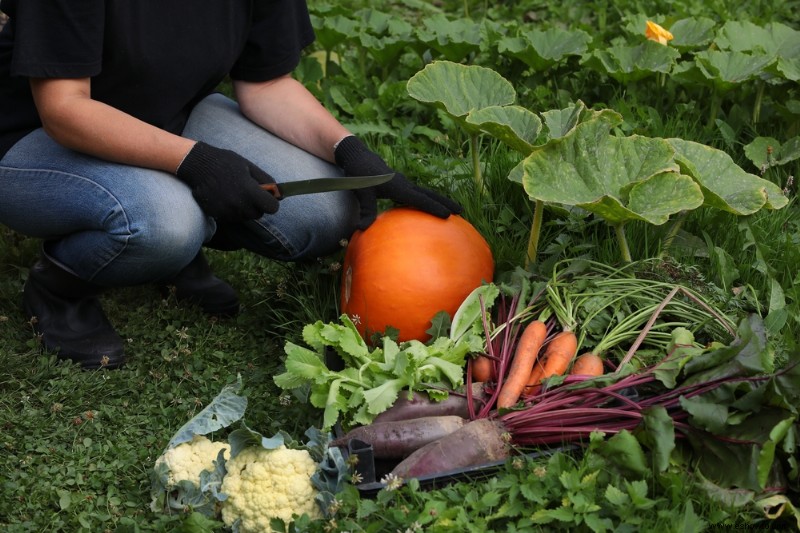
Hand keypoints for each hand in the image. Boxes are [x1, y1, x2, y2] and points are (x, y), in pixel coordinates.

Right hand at [176, 142, 279, 220]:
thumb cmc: (226, 163)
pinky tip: (225, 197)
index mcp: (249, 191)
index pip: (272, 208)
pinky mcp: (217, 214)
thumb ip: (266, 181)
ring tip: (235, 192)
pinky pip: (232, 217)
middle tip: (248, 192)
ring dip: (244, 208)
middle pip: (258, 214)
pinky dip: (232, 210)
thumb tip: (280, 195)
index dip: (271, 202)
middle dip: (257, 205)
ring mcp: (227, 211)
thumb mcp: (249, 166)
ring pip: (245, 217)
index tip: (267, 197)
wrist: (198, 165)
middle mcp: (239, 204)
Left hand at [334, 135, 461, 228]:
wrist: (357, 157)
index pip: (419, 199)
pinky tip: (431, 208)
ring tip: (452, 211)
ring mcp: (404, 184)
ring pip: (425, 193)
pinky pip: (418, 194)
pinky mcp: (401, 185)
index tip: (448, 215)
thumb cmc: (359, 174)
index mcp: (398, 186)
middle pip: (429, 194)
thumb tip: (362, 228)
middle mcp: (404, 184)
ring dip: (439, 200)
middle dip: (444, 202)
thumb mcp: (361, 193)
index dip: (433, 207)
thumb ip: (365, 210)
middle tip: (460, 211)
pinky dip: (428, 200)